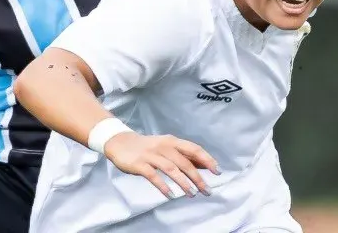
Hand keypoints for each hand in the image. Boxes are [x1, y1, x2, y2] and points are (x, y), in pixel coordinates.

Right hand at [103, 131, 219, 198]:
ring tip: (192, 194)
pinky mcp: (140, 164)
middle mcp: (164, 147)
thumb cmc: (148, 147)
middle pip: (184, 162)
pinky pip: (154, 176)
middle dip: (197, 178)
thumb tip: (205, 165)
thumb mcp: (167, 146)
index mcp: (172, 141)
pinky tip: (171, 195)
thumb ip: (184, 155)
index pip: (193, 149)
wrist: (120, 142)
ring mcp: (151, 155)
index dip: (207, 160)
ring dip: (183, 183)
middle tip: (206, 191)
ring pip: (171, 169)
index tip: (217, 172)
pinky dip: (163, 186)